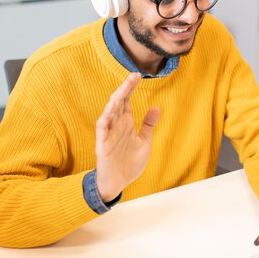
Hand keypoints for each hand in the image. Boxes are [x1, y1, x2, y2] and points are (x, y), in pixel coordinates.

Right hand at [95, 72, 159, 201]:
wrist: (118, 183)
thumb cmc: (129, 163)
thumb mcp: (144, 142)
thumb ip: (148, 125)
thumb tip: (156, 107)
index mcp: (126, 124)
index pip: (127, 101)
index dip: (131, 88)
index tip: (138, 75)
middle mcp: (116, 125)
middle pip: (118, 102)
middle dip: (125, 89)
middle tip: (133, 76)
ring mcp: (108, 134)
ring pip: (109, 113)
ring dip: (114, 102)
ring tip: (121, 91)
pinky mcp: (102, 145)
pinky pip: (102, 129)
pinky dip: (105, 118)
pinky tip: (109, 109)